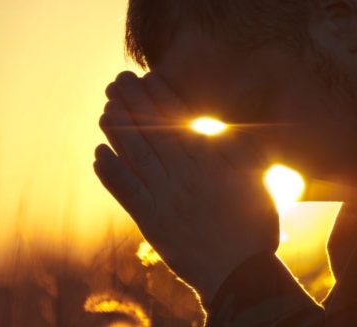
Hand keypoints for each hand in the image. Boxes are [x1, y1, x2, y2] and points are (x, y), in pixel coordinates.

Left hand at [94, 71, 279, 303]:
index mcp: (207, 164)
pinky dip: (110, 173)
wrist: (239, 274)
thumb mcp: (258, 183)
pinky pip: (126, 193)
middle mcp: (181, 176)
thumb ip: (237, 154)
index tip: (146, 78)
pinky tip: (98, 155)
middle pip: (152, 133)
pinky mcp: (151, 222)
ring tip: (104, 110)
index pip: (178, 123)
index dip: (159, 99)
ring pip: (135, 157)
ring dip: (117, 132)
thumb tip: (215, 131)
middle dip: (134, 104)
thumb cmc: (255, 227)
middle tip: (117, 83)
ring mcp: (163, 199)